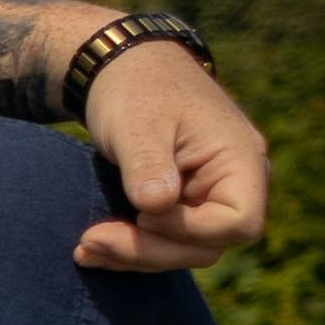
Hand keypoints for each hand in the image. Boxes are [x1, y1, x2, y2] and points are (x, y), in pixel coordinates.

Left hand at [76, 42, 266, 272]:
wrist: (124, 69)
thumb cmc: (137, 88)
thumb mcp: (137, 125)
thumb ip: (149, 165)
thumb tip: (156, 207)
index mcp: (241, 159)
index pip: (239, 222)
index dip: (190, 230)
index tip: (143, 214)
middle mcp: (237, 182)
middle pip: (208, 244)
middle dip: (150, 250)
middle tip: (90, 241)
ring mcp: (211, 195)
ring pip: (185, 248)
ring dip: (134, 254)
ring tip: (83, 249)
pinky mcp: (184, 203)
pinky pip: (166, 238)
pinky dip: (131, 246)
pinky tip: (90, 249)